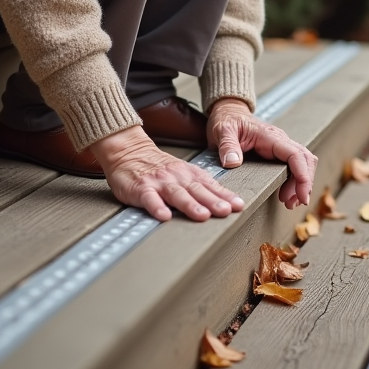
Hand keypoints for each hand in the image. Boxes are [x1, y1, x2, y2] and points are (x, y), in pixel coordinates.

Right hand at [89, 126, 244, 221]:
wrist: (129, 152)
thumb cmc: (159, 167)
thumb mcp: (184, 173)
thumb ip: (201, 187)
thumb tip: (226, 203)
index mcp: (189, 174)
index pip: (211, 186)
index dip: (225, 196)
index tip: (238, 205)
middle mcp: (177, 177)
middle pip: (197, 190)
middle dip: (213, 201)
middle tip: (225, 211)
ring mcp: (159, 182)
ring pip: (176, 194)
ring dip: (190, 205)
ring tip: (202, 216)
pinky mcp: (141, 188)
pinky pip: (149, 199)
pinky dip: (157, 207)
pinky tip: (164, 216)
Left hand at [207, 98, 317, 209]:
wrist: (227, 112)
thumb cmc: (226, 120)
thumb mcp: (222, 130)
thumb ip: (227, 145)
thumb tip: (233, 163)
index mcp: (270, 136)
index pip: (295, 154)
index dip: (302, 175)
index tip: (301, 194)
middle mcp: (280, 140)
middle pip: (305, 160)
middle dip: (304, 183)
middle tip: (292, 203)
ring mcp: (280, 146)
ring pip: (303, 163)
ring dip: (300, 183)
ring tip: (289, 202)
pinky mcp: (278, 152)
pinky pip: (294, 165)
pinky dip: (295, 181)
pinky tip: (287, 194)